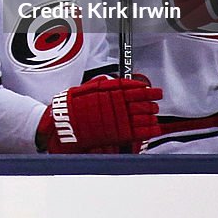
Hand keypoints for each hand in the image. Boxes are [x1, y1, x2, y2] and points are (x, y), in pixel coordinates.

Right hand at [36, 76, 161, 152]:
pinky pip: (139, 132)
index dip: (146, 89)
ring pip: (142, 116)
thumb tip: (117, 82)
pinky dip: (149, 130)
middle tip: (156, 101)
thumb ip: (103, 85)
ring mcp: (118, 120)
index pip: (133, 88)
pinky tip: (155, 128)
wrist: (62, 124)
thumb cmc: (73, 106)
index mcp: (108, 92)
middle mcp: (115, 104)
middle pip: (141, 102)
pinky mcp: (118, 135)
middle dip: (151, 102)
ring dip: (151, 115)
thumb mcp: (86, 89)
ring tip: (155, 114)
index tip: (153, 89)